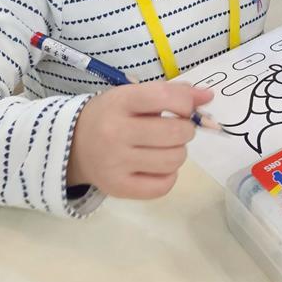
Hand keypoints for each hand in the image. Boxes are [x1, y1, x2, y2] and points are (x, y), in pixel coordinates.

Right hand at [67, 82, 212, 198]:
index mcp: (120, 102)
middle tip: (176, 129)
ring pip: (174, 160)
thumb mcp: (135, 95)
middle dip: (186, 130)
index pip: (166, 97)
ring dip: (178, 152)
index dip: (185, 102)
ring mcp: (115, 163)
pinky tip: (158, 166)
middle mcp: (115, 132)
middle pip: (176, 133)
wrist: (72, 145)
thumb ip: (173, 93)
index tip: (182, 108)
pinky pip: (163, 186)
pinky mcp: (118, 188)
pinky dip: (169, 175)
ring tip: (165, 147)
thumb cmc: (112, 115)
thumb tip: (209, 97)